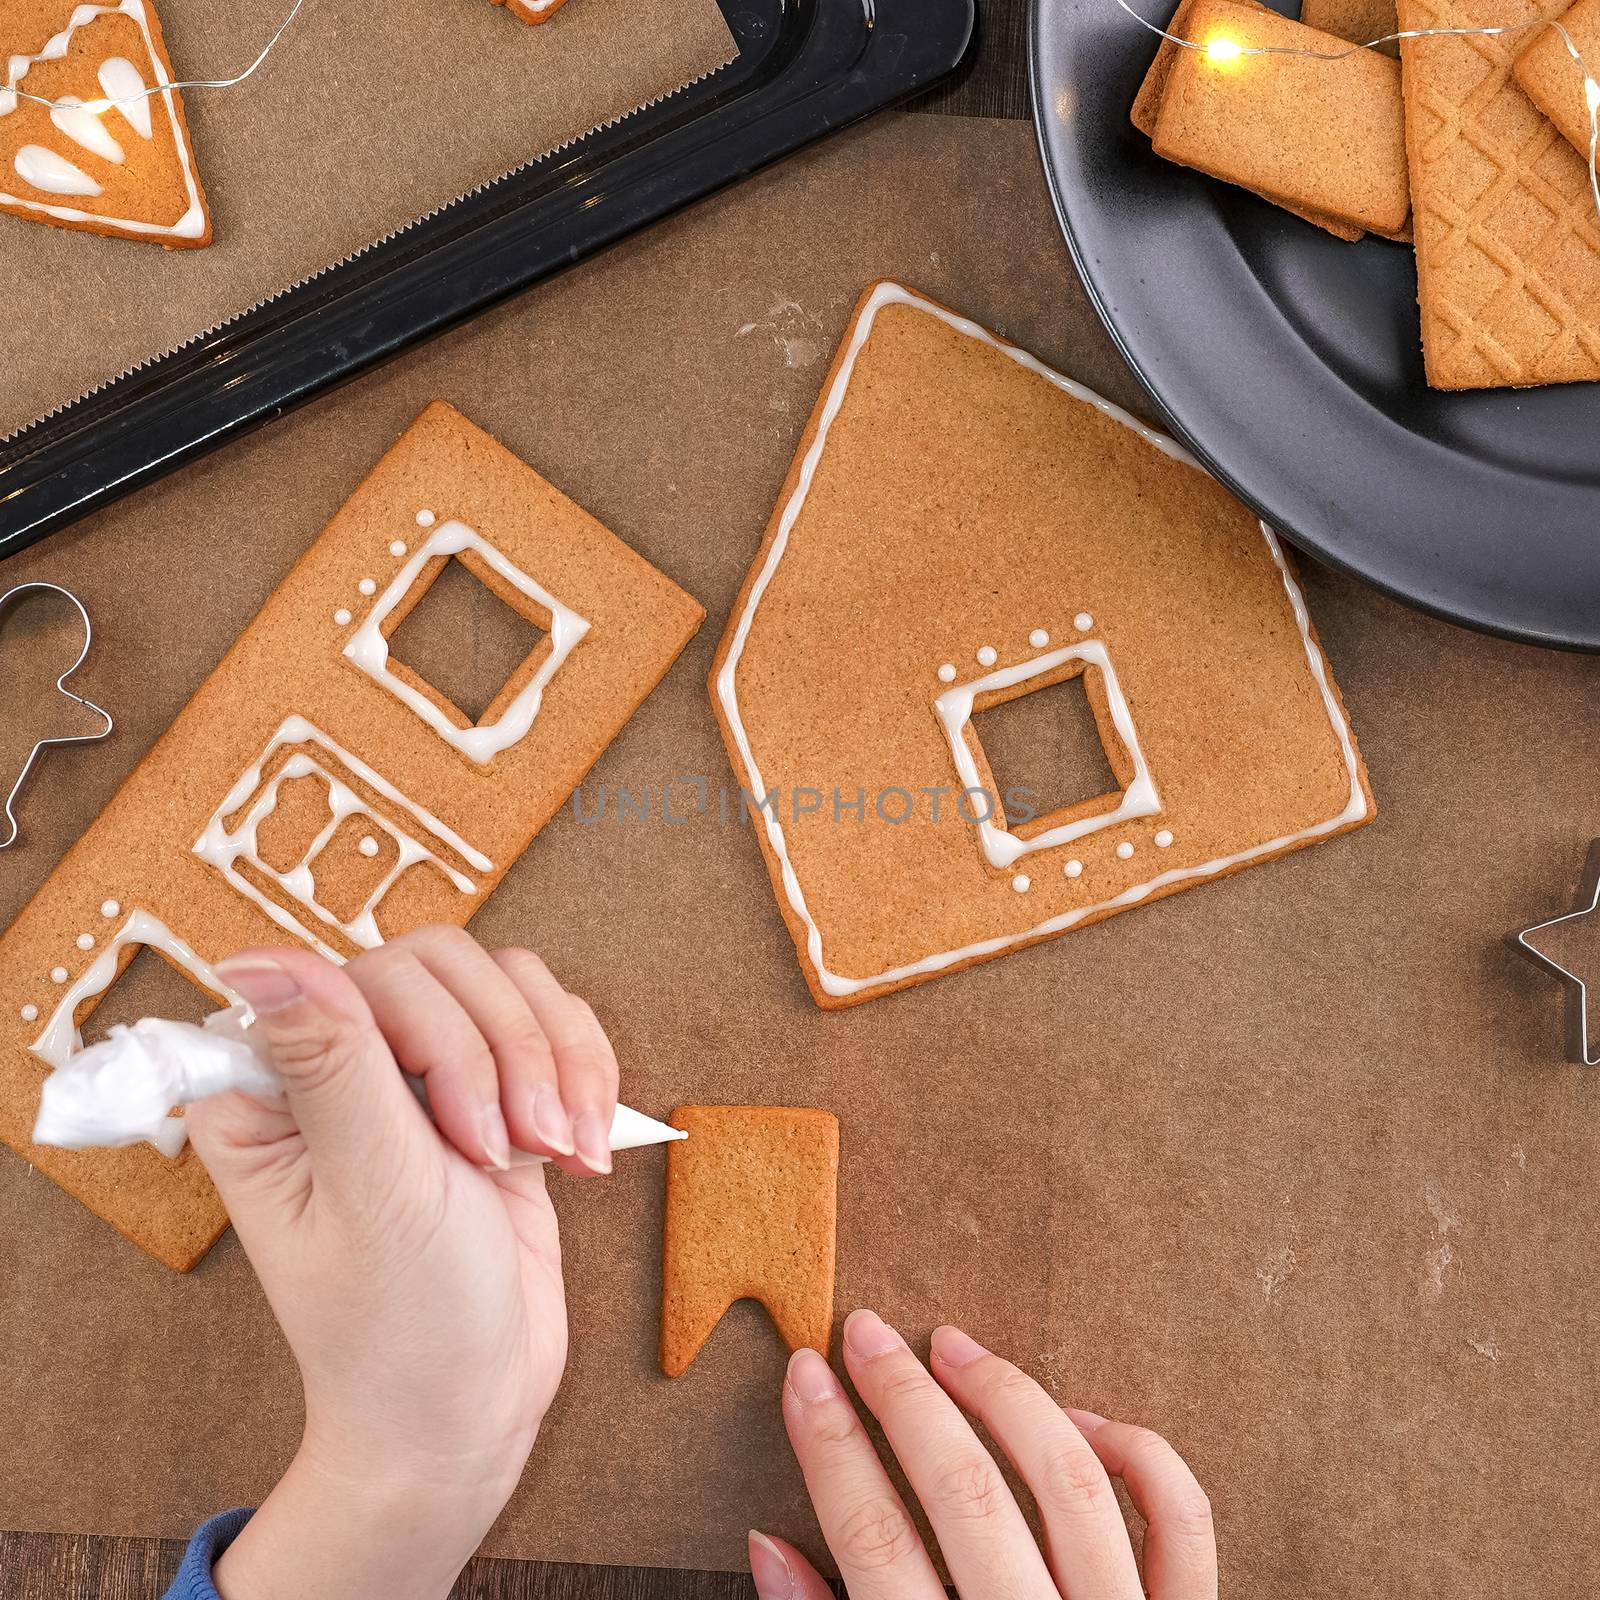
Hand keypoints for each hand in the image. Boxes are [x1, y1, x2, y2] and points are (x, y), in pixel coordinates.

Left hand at [186, 926, 620, 1599]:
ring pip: (509, 984)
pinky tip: (583, 1148)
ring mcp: (422, 1075)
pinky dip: (585, 1074)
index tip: (464, 1133)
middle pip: (445, 969)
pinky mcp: (494, 1092)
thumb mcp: (372, 1195)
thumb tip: (259, 955)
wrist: (471, 1407)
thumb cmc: (398, 1324)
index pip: (363, 976)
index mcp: (273, 1089)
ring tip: (563, 1148)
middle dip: (505, 1055)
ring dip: (555, 1063)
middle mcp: (340, 1067)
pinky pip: (552, 1024)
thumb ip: (333, 1065)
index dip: (434, 1036)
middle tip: (520, 1148)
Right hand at [750, 1314, 1215, 1599]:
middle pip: (964, 1492)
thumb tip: (767, 1543)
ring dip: (1005, 1395)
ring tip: (953, 1345)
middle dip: (902, 1397)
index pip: (873, 1539)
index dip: (831, 1445)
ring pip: (1070, 1480)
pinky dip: (1134, 1450)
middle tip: (863, 1331)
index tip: (803, 1376)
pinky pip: (1179, 1518)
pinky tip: (1075, 1419)